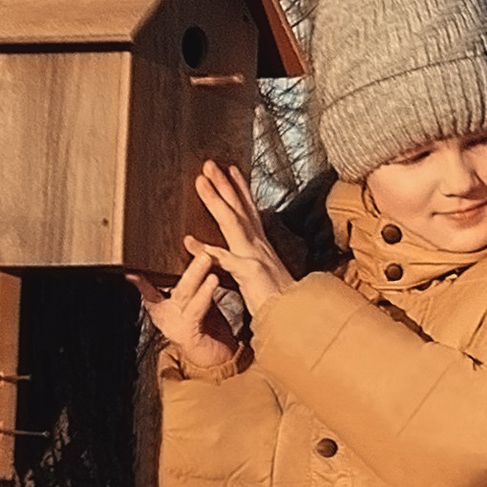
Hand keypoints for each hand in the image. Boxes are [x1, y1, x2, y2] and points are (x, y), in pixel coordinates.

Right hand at [132, 244, 247, 374]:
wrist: (216, 363)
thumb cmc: (207, 331)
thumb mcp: (196, 303)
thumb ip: (193, 284)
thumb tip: (198, 255)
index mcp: (162, 306)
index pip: (150, 285)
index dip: (142, 274)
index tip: (133, 264)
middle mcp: (165, 314)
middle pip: (173, 283)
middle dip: (183, 264)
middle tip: (194, 247)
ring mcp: (175, 324)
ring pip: (184, 293)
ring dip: (195, 274)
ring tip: (205, 258)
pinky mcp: (188, 333)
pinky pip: (195, 310)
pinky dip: (204, 295)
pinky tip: (212, 281)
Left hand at [192, 157, 298, 319]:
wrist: (295, 322)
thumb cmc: (279, 305)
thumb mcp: (260, 280)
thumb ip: (242, 267)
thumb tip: (231, 259)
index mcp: (262, 248)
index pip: (250, 212)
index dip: (240, 190)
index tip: (230, 170)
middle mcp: (260, 248)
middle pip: (240, 209)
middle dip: (225, 184)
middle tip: (209, 164)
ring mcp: (256, 258)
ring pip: (233, 222)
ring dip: (216, 200)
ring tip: (201, 180)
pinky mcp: (250, 274)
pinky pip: (225, 260)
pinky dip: (207, 251)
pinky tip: (190, 242)